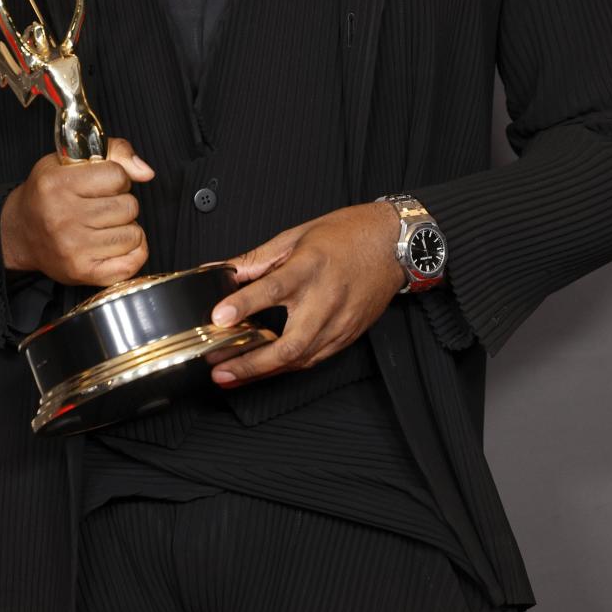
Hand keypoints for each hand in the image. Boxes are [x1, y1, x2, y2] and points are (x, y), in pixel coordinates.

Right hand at [0, 138, 152, 286]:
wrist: (21, 233)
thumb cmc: (49, 193)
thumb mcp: (71, 159)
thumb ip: (114, 152)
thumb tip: (147, 172)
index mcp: (57, 184)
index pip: (118, 176)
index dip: (117, 177)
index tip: (103, 182)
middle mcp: (62, 217)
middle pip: (129, 206)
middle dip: (121, 203)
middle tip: (101, 205)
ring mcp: (73, 249)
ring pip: (134, 234)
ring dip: (126, 227)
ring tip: (104, 224)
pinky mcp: (83, 273)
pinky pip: (132, 262)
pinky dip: (132, 251)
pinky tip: (115, 243)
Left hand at [208, 202, 404, 387]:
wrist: (392, 245)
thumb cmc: (347, 235)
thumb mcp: (296, 236)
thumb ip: (257, 259)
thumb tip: (222, 271)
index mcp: (311, 266)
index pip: (274, 289)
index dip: (244, 304)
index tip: (220, 317)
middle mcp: (326, 299)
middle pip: (289, 343)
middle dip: (251, 362)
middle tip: (219, 368)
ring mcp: (339, 323)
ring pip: (299, 359)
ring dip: (262, 371)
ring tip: (230, 376)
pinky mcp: (346, 336)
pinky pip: (312, 360)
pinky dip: (285, 367)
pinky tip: (262, 369)